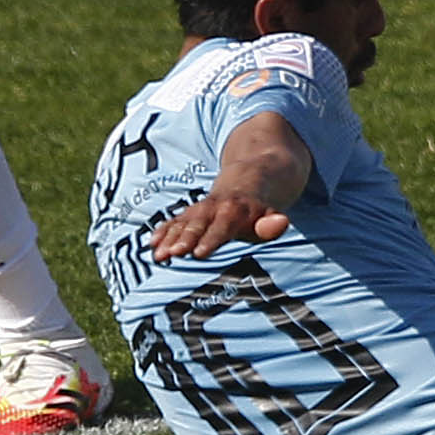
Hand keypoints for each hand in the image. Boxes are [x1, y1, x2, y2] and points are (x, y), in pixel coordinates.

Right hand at [150, 187, 291, 262]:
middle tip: (172, 254)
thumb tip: (281, 222)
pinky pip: (174, 222)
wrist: (249, 180)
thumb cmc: (258, 210)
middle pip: (197, 225)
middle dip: (184, 239)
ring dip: (169, 238)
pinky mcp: (190, 214)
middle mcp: (214, 209)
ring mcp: (200, 211)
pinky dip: (163, 231)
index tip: (198, 253)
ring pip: (182, 224)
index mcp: (234, 211)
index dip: (210, 240)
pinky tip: (152, 244)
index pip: (221, 228)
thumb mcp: (269, 215)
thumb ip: (271, 224)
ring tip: (158, 255)